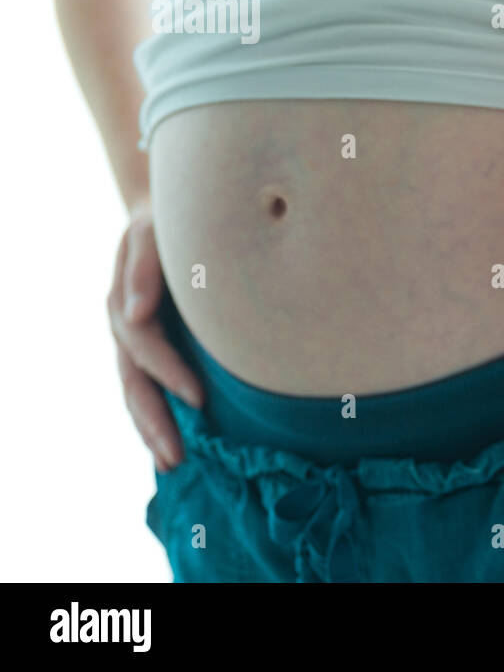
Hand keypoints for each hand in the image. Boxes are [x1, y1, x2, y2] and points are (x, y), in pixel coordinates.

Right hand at [106, 202, 202, 470]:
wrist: (167, 217)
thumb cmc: (167, 225)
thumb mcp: (153, 234)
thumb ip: (146, 268)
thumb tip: (134, 313)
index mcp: (126, 303)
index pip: (146, 346)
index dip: (170, 372)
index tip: (200, 399)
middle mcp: (126, 328)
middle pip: (135, 384)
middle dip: (155, 423)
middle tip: (177, 458)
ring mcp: (135, 342)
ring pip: (139, 394)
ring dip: (154, 430)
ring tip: (175, 465)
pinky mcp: (151, 349)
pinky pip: (151, 389)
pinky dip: (160, 418)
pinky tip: (175, 448)